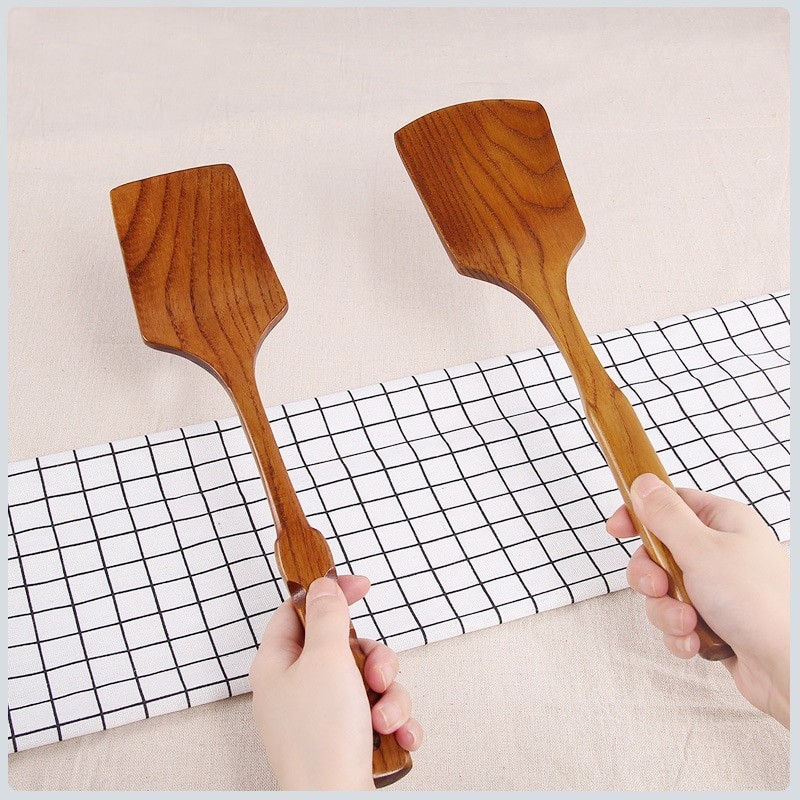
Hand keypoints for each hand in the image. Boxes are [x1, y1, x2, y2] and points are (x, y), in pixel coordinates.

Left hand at [249, 575, 422, 789]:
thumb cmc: (321, 739)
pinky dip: (394, 722)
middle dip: (373, 659)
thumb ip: (328, 616)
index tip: (361, 586)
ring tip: (384, 718)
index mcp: (278, 664)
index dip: (328, 594)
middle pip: (343, 647)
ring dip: (389, 695)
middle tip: (375, 676)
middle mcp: (298, 688)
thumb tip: (323, 587)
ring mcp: (322, 717)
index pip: (298, 611)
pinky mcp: (347, 741)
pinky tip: (398, 736)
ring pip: (368, 680)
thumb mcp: (326, 660)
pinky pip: (379, 713)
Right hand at [606, 473, 788, 727]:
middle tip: (659, 586)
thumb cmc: (759, 604)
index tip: (617, 529)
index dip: (640, 515)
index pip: (669, 504)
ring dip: (666, 611)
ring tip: (688, 622)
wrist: (789, 668)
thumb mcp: (702, 549)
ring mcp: (716, 590)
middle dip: (650, 577)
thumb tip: (643, 483)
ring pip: (663, 592)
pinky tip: (695, 642)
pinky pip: (676, 622)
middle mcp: (719, 553)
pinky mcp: (714, 623)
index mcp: (722, 523)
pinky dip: (679, 634)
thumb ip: (665, 515)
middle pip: (658, 553)